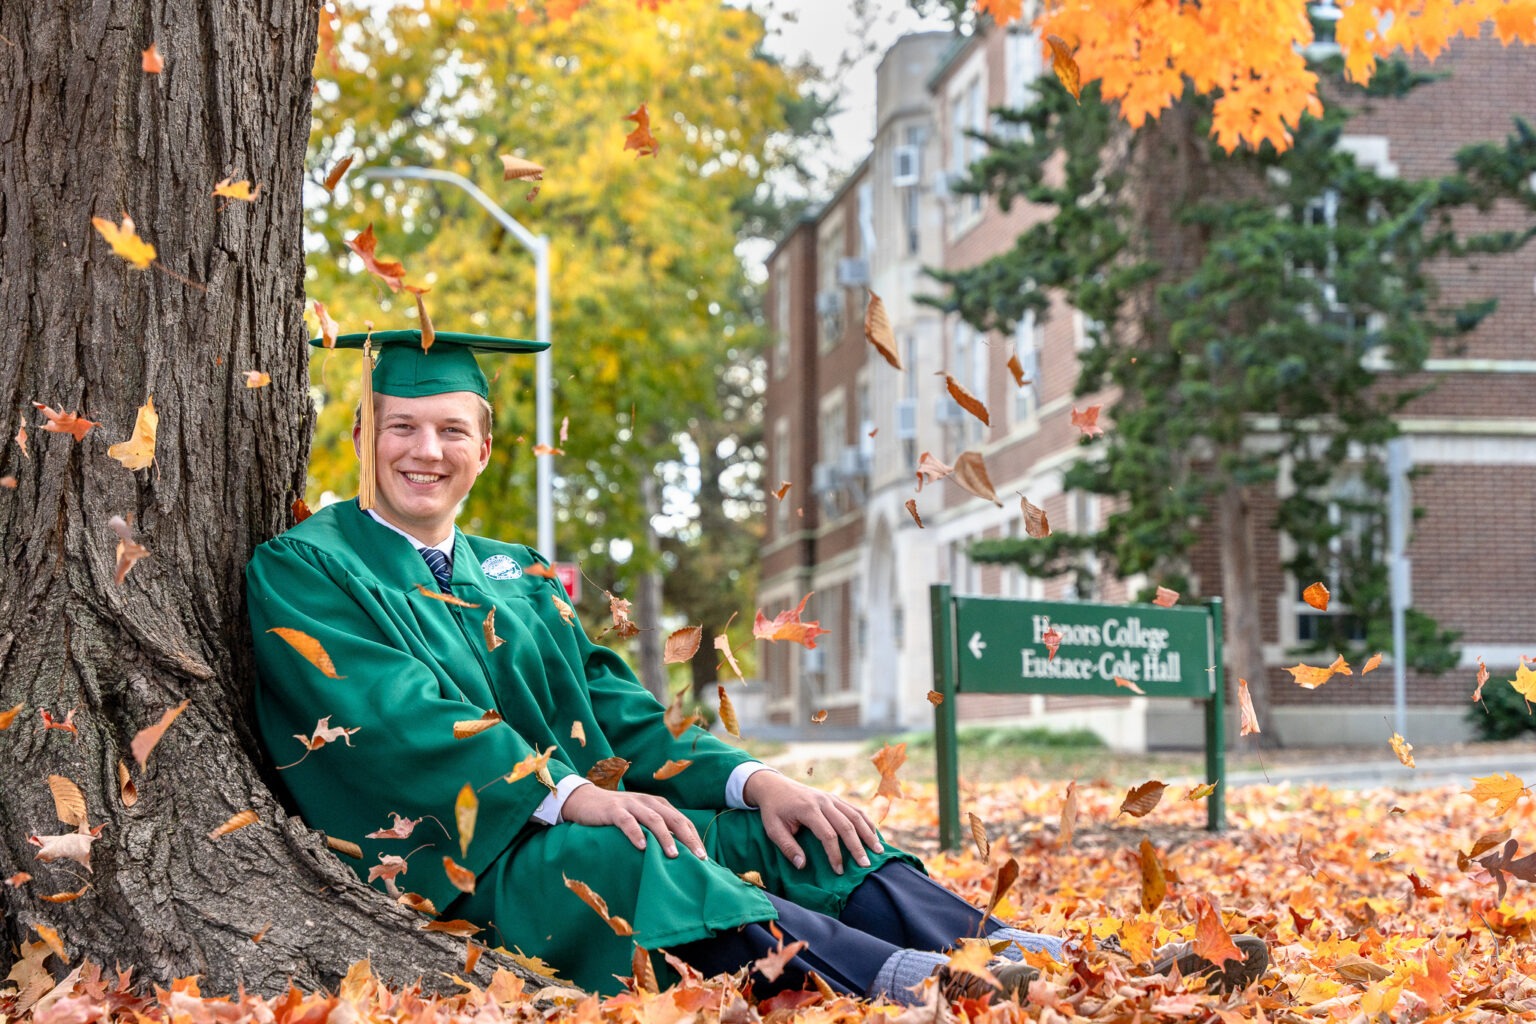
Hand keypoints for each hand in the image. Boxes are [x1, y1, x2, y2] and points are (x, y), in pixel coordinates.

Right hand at [560, 785, 706, 859]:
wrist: (585, 800)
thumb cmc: (616, 815)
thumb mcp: (639, 819)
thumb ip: (656, 830)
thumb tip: (676, 852)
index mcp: (657, 804)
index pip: (681, 820)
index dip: (694, 837)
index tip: (704, 856)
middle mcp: (647, 802)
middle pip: (673, 819)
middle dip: (688, 838)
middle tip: (699, 857)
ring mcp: (631, 804)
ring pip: (653, 820)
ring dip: (664, 837)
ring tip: (673, 855)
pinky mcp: (613, 810)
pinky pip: (627, 822)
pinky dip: (636, 833)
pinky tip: (641, 847)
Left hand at [743, 770, 884, 874]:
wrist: (774, 785)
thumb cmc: (773, 810)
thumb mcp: (773, 829)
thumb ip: (787, 847)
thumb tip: (802, 865)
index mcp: (808, 809)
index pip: (827, 834)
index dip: (835, 853)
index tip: (839, 870)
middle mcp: (823, 801)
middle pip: (846, 825)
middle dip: (857, 847)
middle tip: (866, 865)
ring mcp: (830, 798)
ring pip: (855, 815)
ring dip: (868, 833)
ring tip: (878, 851)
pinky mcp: (834, 798)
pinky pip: (854, 809)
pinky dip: (866, 822)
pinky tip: (873, 834)